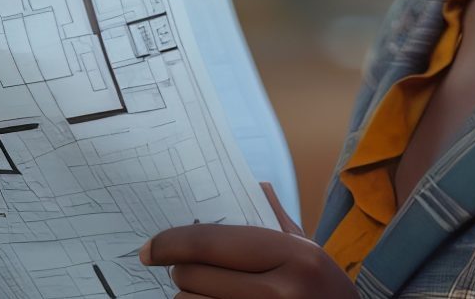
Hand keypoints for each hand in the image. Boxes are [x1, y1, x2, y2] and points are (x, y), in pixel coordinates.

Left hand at [139, 182, 355, 298]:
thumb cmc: (324, 292)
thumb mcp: (310, 254)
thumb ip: (279, 222)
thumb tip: (254, 185)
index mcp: (295, 256)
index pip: (212, 242)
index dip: (172, 242)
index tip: (150, 248)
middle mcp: (279, 292)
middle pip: (192, 276)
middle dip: (183, 271)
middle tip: (188, 270)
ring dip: (190, 298)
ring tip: (211, 292)